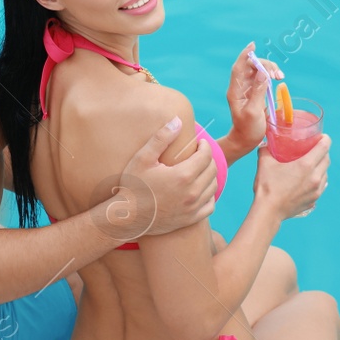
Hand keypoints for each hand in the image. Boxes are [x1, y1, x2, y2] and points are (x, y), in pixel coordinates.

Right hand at [109, 116, 217, 241]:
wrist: (127, 218)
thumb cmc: (133, 186)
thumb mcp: (143, 158)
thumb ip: (162, 138)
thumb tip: (178, 120)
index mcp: (183, 175)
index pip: (206, 155)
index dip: (205, 146)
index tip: (199, 143)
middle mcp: (192, 193)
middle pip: (212, 170)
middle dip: (208, 158)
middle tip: (199, 154)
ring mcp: (192, 208)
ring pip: (213, 187)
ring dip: (210, 175)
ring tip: (199, 170)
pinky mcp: (190, 219)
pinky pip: (210, 205)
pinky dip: (209, 195)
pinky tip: (200, 190)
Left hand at [226, 42, 281, 155]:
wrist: (246, 141)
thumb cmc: (248, 129)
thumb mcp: (254, 111)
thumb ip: (258, 91)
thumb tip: (263, 73)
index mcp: (235, 91)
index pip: (239, 68)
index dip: (245, 55)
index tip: (253, 45)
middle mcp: (241, 87)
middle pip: (251, 67)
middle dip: (264, 65)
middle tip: (276, 74)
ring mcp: (248, 90)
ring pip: (258, 71)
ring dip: (269, 70)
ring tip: (280, 76)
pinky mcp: (256, 93)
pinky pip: (263, 79)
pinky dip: (271, 76)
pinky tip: (278, 79)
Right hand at [252, 134, 329, 221]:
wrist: (268, 211)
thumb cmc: (267, 187)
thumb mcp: (265, 164)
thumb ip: (265, 150)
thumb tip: (265, 143)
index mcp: (306, 165)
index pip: (324, 147)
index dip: (325, 139)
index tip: (321, 137)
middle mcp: (315, 177)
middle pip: (327, 159)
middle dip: (323, 152)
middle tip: (315, 148)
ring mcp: (316, 190)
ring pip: (325, 173)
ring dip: (321, 166)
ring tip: (312, 164)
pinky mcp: (314, 200)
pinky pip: (321, 186)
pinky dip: (318, 179)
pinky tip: (310, 179)